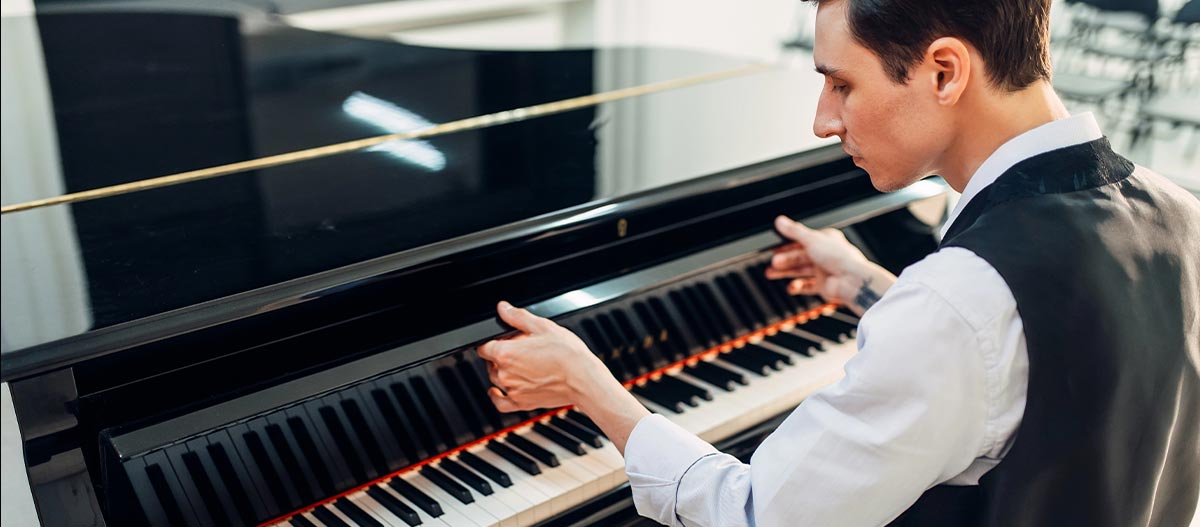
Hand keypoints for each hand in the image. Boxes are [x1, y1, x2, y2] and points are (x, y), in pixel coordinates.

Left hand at [477, 301, 650, 453]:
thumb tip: (503, 308)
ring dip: (502, 372)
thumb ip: (518, 317)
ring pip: (495, 380)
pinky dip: (496, 397)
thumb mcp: (543, 327)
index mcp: (506, 353)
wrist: (584, 379)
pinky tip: (497, 391)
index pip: (483, 346)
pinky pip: (500, 403)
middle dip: (501, 355)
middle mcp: (505, 374)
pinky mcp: (522, 403)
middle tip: (521, 350)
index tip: (502, 339)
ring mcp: (512, 390)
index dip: (492, 341)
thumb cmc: (568, 354)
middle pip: (490, 362)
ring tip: (521, 365)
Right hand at [767, 215, 894, 313]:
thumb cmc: (839, 258)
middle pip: (799, 256)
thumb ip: (794, 231)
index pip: (802, 240)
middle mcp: (825, 255)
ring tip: (771, 273)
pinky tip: (791, 287)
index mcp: (825, 240)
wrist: (852, 281)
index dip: (787, 244)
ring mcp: (824, 271)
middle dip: (784, 259)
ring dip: (786, 272)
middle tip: (772, 262)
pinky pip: (807, 286)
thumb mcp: (812, 239)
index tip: (774, 247)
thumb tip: (780, 221)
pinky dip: (798, 287)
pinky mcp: (823, 285)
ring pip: (800, 270)